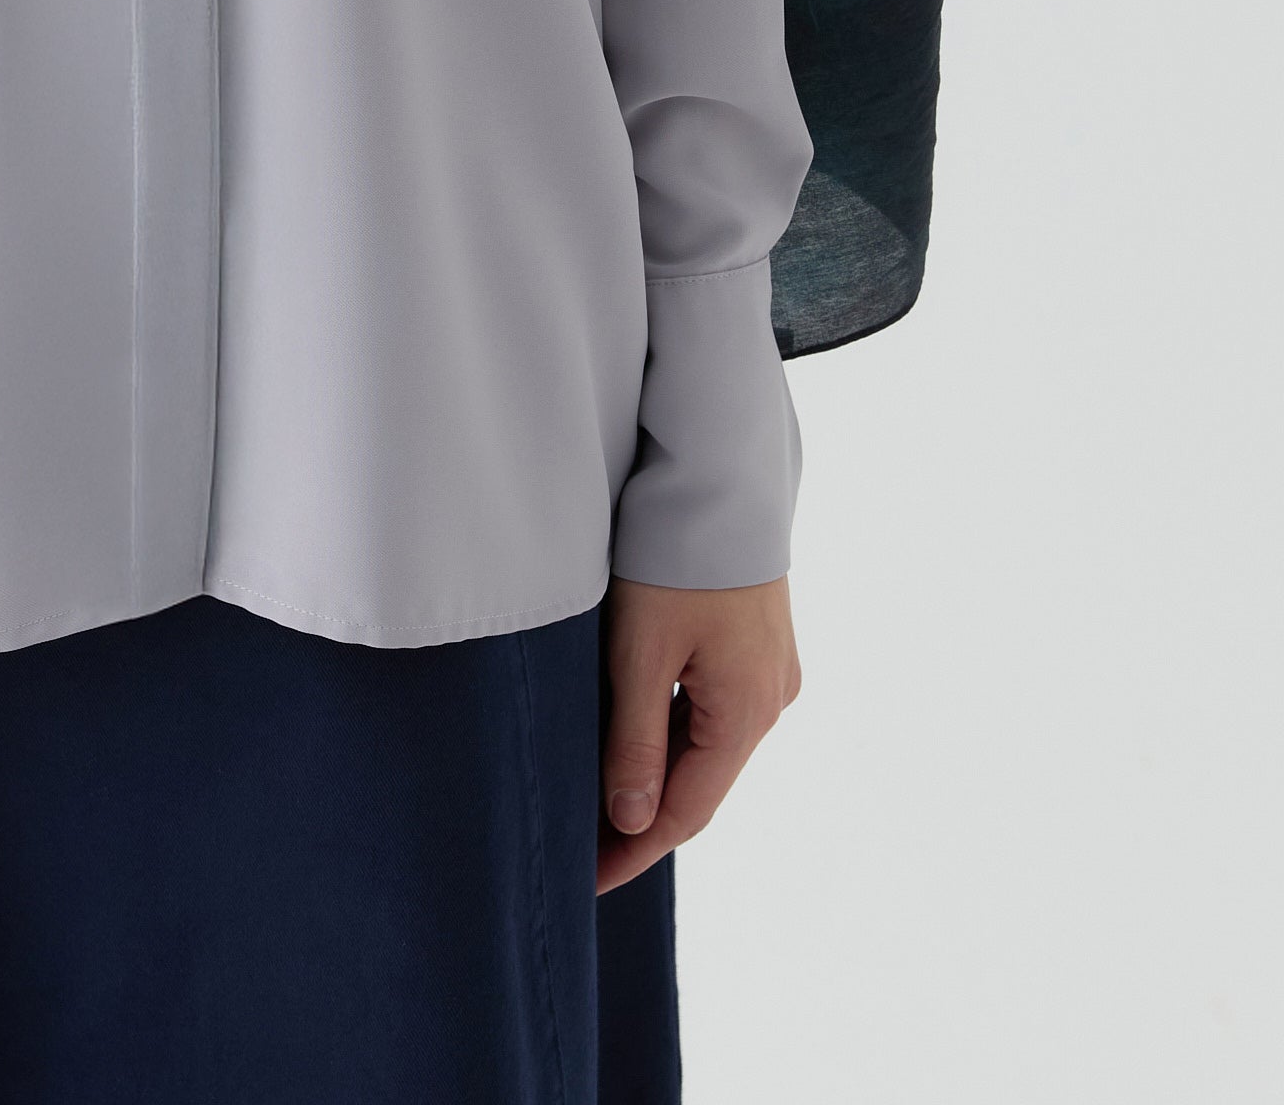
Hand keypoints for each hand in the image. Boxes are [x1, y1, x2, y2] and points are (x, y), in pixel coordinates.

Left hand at [597, 574, 798, 894]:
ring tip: (596, 800)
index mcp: (748, 712)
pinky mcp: (759, 642)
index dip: (634, 850)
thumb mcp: (642, 653)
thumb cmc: (674, 558)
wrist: (717, 474)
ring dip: (659, 773)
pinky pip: (714, 706)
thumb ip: (636, 743)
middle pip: (702, 781)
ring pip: (707, 743)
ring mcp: (770, 669)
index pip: (687, 812)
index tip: (586, 879)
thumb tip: (631, 822)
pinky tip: (635, 735)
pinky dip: (674, 730)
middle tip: (582, 847)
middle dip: (643, 817)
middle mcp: (771, 698)